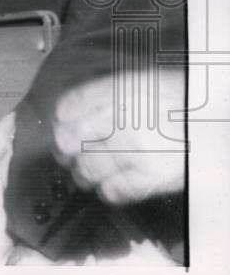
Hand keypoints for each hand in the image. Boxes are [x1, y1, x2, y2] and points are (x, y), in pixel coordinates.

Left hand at [51, 69, 184, 204]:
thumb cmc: (185, 101)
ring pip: (87, 168)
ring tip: (84, 175)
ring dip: (82, 174)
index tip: (60, 127)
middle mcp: (120, 117)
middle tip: (67, 155)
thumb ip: (111, 93)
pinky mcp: (151, 175)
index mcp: (118, 90)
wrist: (218, 118)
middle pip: (69, 139)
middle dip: (65, 150)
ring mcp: (134, 147)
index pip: (69, 106)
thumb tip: (77, 111)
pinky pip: (114, 190)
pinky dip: (106, 191)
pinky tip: (109, 188)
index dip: (60, 121)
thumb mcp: (144, 82)